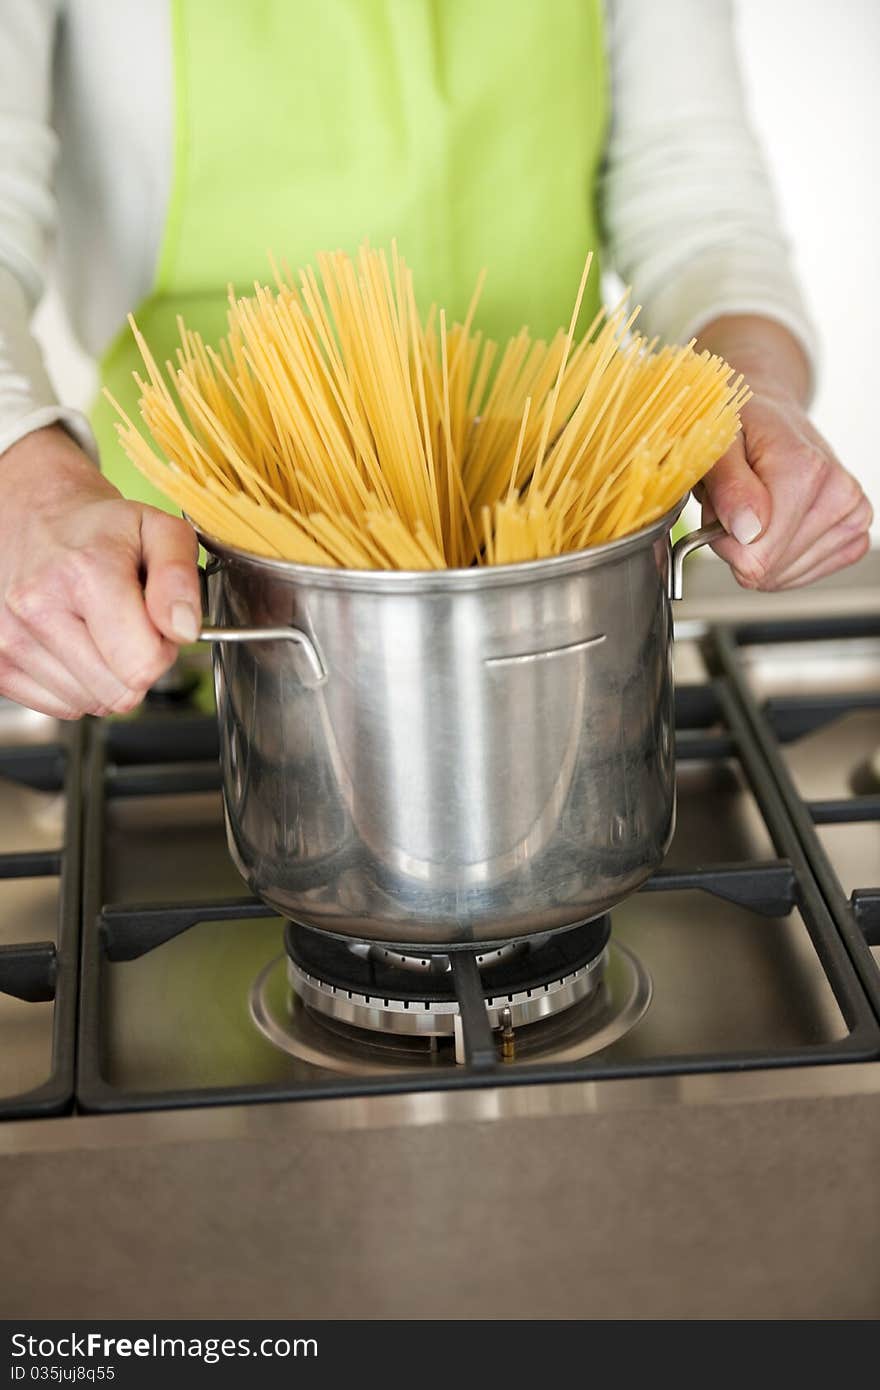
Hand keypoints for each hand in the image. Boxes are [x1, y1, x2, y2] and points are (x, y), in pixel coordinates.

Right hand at [0, 425, 200, 717]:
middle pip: (119, 693)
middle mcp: (37, 607)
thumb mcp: (159, 530)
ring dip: (106, 676)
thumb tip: (183, 629)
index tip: (154, 622)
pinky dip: (76, 683)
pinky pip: (61, 707)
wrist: (33, 516)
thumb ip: (180, 579)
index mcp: (84, 572)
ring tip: (97, 628)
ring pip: (90, 704)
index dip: (163, 650)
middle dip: (137, 665)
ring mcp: (9, 638)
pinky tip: (73, 642)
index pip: (143, 665)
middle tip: (129, 624)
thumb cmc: (99, 528)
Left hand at [695, 316, 871, 590]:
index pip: (754, 557)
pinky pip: (802, 575)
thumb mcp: (716, 445)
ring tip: (755, 507)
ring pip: (782, 576)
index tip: (721, 507)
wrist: (769, 413)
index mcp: (805, 470)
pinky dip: (779, 558)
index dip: (723, 541)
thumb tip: (747, 531)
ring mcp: (853, 517)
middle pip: (767, 570)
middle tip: (735, 504)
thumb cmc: (739, 426)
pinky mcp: (855, 535)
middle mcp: (839, 494)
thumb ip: (728, 486)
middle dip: (738, 545)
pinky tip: (777, 523)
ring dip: (756, 550)